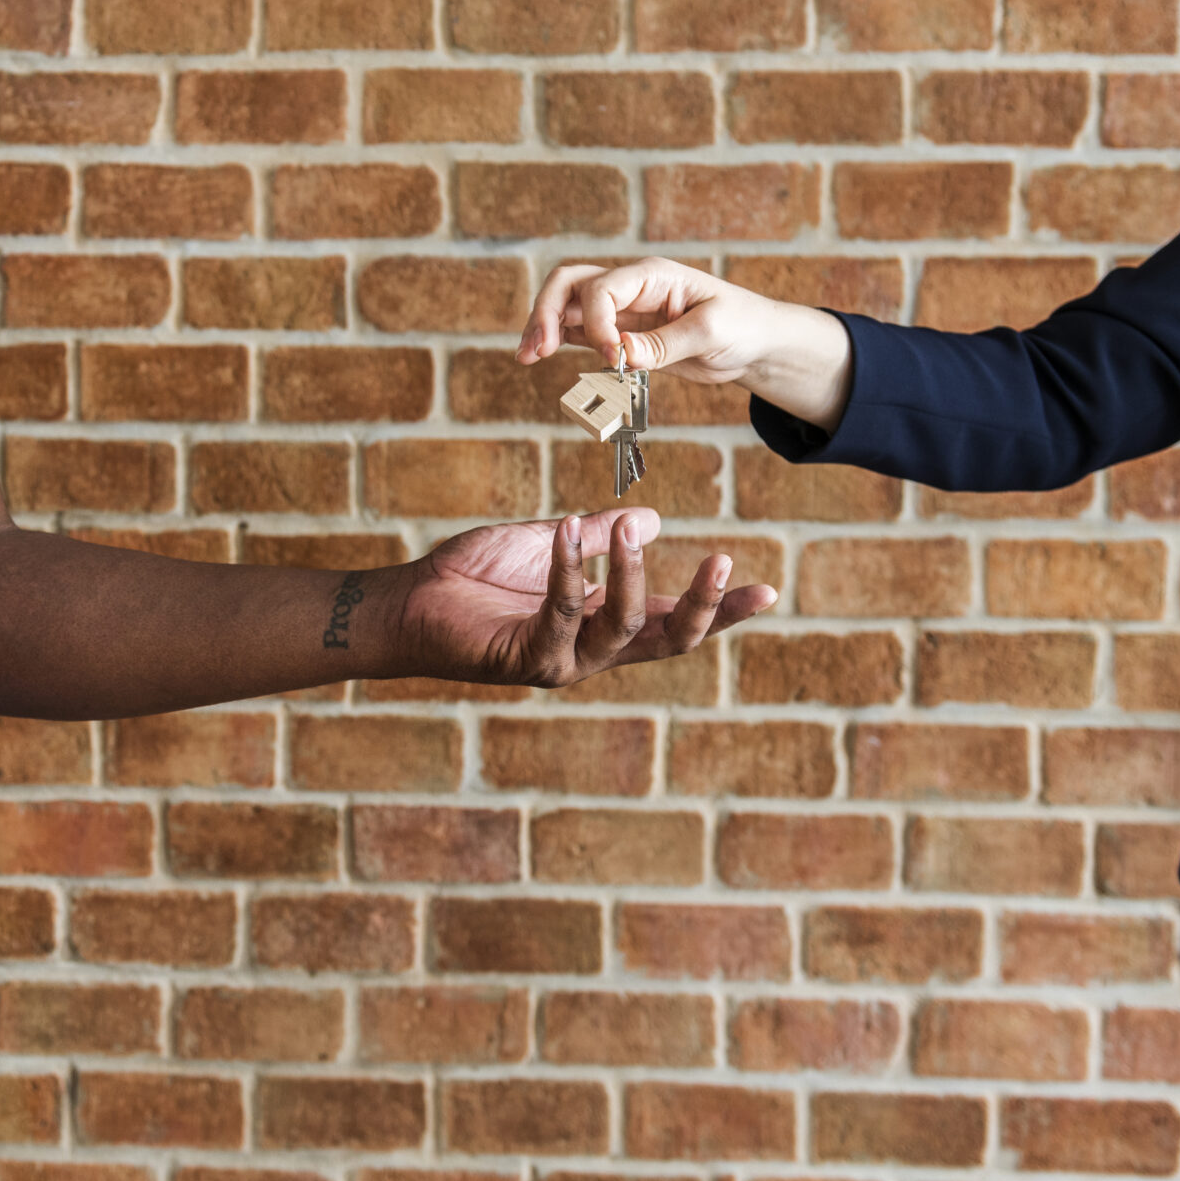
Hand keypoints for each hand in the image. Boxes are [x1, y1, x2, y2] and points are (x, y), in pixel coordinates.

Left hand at [385, 507, 775, 689]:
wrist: (411, 602)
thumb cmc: (474, 575)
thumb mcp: (547, 543)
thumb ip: (598, 537)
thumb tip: (653, 520)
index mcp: (603, 624)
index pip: (674, 622)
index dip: (721, 610)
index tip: (769, 589)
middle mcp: (591, 651)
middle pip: (669, 642)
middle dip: (704, 609)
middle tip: (723, 564)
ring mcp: (563, 661)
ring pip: (623, 626)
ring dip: (632, 573)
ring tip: (630, 532)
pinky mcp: (528, 660)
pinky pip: (564, 612)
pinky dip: (571, 568)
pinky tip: (571, 530)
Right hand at [517, 256, 855, 429]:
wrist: (756, 344)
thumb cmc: (743, 326)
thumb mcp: (712, 332)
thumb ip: (664, 344)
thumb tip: (620, 356)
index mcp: (652, 276)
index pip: (602, 288)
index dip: (596, 324)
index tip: (612, 359)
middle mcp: (631, 287)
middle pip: (570, 284)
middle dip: (546, 312)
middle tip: (535, 349)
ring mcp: (623, 310)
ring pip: (567, 307)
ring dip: (542, 327)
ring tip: (526, 356)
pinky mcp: (622, 334)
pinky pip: (579, 332)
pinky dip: (557, 342)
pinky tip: (540, 357)